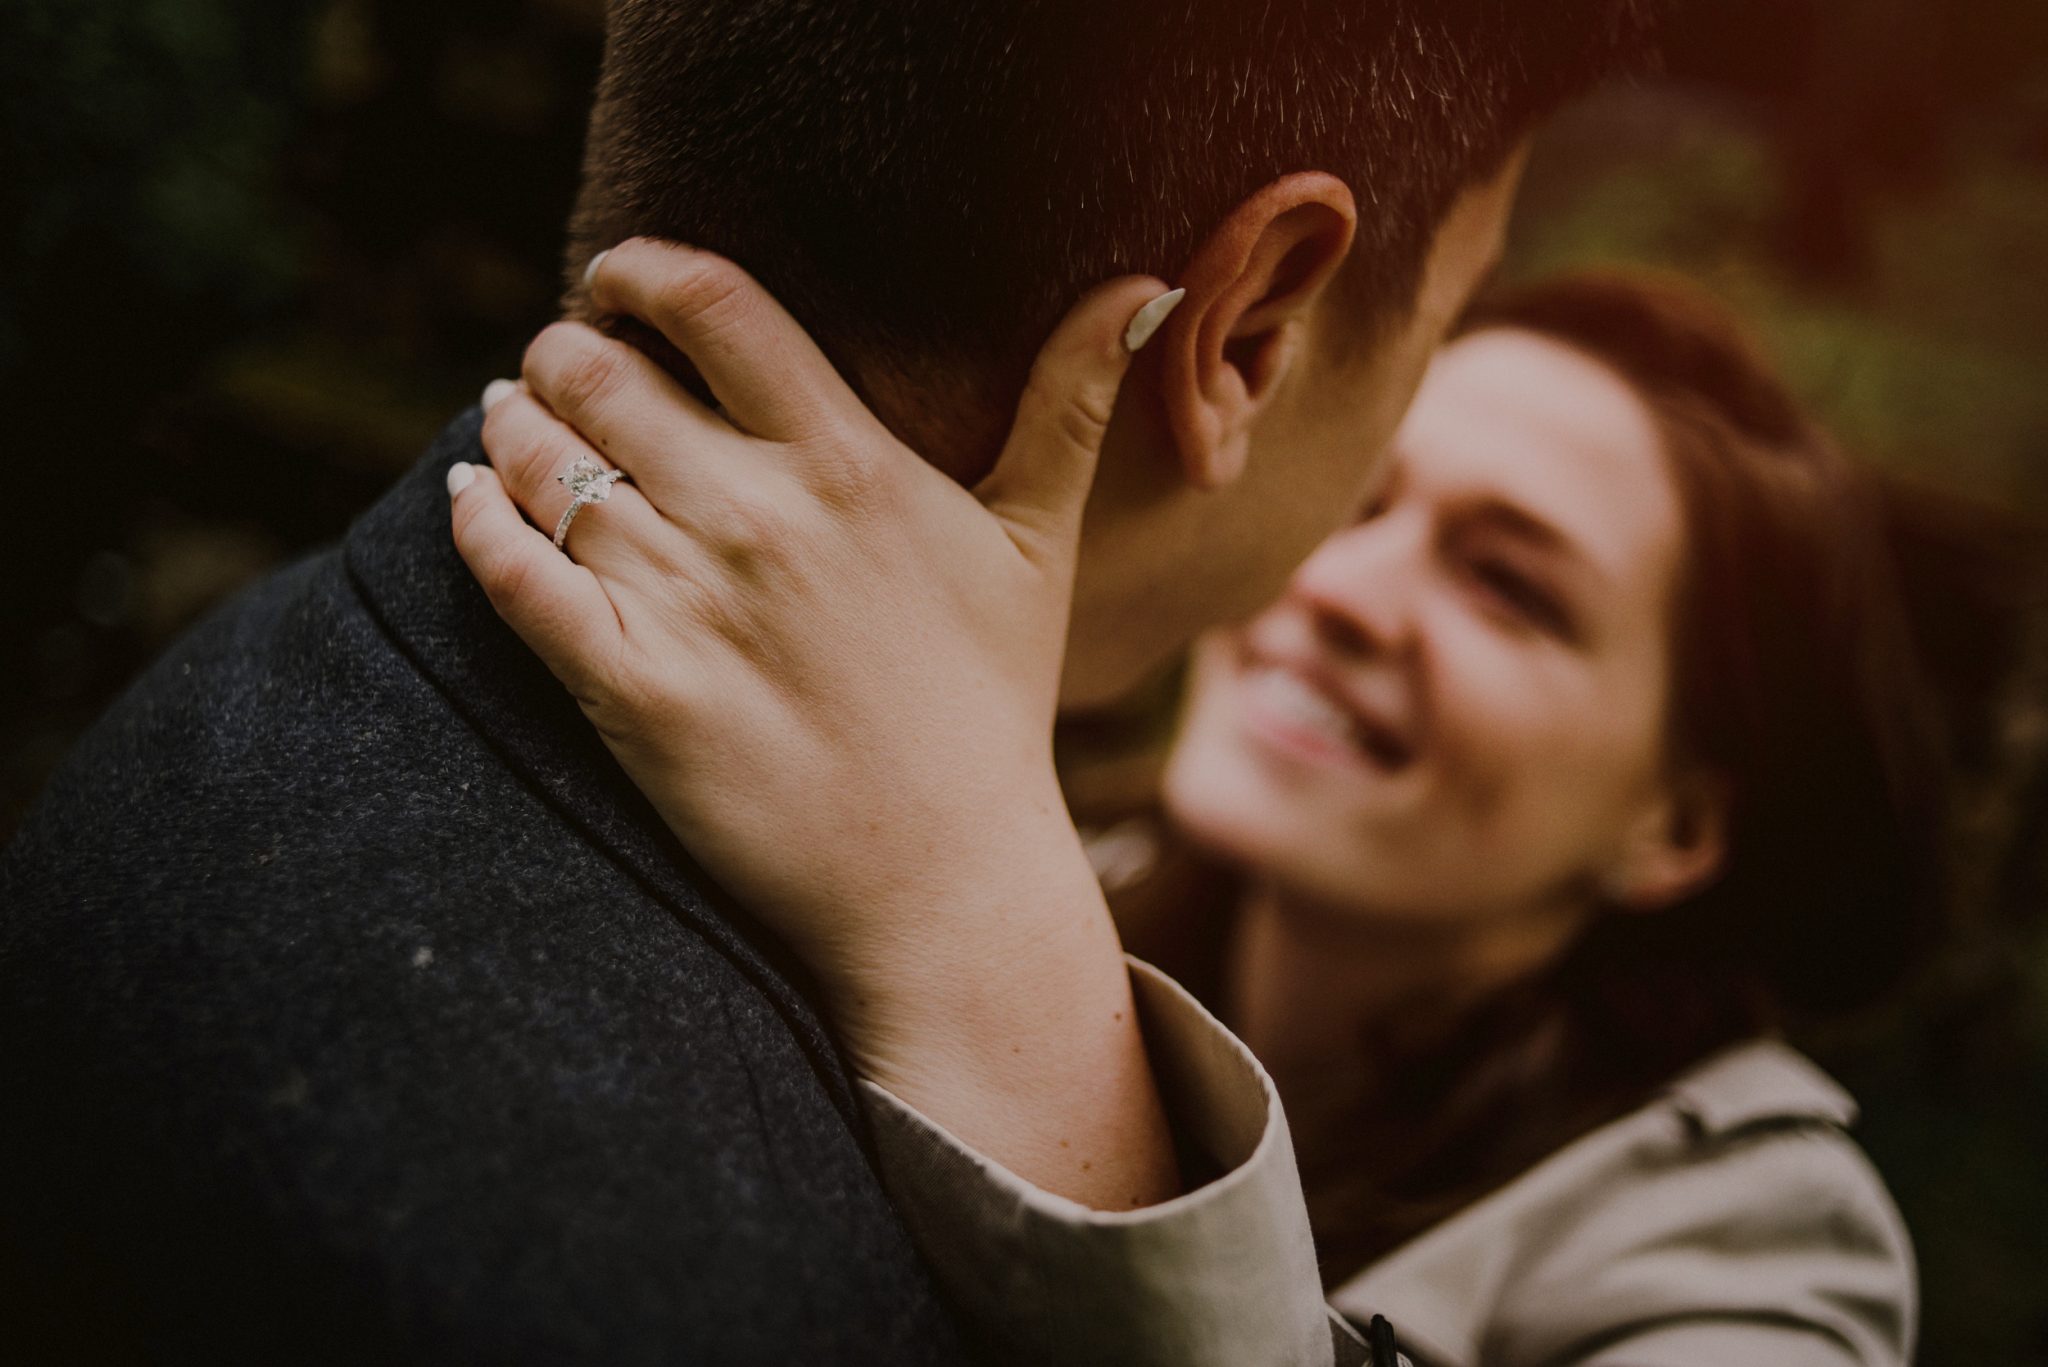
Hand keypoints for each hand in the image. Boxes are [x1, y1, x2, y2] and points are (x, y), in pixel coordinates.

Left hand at [449, 239, 1183, 1204]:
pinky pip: (514, 578)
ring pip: (547, 467)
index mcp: (849, 464)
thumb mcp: (1041, 544)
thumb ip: (1072, 405)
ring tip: (510, 414)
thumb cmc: (992, 705)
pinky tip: (469, 497)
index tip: (616, 277)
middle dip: (563, 348)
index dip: (639, 269)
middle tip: (557, 359)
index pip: (712, 307)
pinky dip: (475, 523)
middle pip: (603, 376)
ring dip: (512, 423)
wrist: (941, 880)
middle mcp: (757, 518)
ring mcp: (687, 606)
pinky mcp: (631, 692)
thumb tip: (1143, 284)